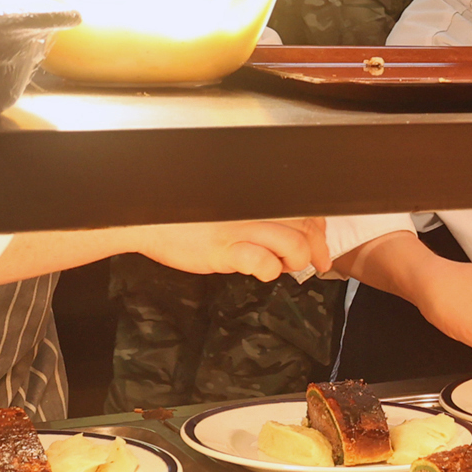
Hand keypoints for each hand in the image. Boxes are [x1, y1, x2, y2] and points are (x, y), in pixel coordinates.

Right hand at [134, 219, 327, 280]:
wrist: (150, 222)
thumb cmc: (191, 219)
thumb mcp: (234, 212)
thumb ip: (262, 218)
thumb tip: (293, 235)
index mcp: (261, 200)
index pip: (308, 212)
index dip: (320, 233)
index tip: (320, 249)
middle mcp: (256, 209)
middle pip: (307, 229)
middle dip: (315, 251)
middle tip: (310, 265)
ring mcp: (241, 228)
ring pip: (293, 244)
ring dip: (296, 261)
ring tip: (281, 267)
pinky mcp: (225, 248)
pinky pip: (262, 261)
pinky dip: (269, 270)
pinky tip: (261, 271)